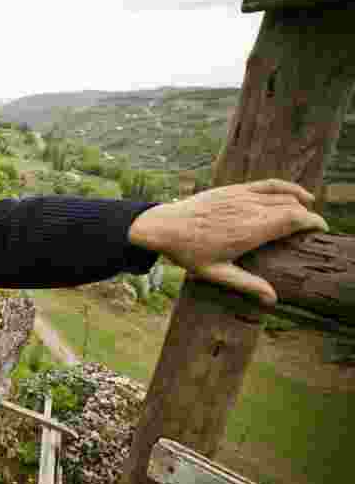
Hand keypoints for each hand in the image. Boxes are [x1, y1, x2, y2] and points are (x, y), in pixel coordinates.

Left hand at [128, 179, 328, 304]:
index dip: (313, 222)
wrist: (163, 226)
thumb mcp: (216, 273)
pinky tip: (297, 195)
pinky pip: (267, 184)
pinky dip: (286, 187)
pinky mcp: (233, 189)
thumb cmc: (187, 252)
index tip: (320, 232)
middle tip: (312, 232)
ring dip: (299, 203)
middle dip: (307, 217)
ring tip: (308, 216)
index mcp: (249, 230)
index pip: (293, 219)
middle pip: (292, 206)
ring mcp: (241, 196)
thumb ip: (246, 284)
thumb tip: (273, 299)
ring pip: (282, 194)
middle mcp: (248, 209)